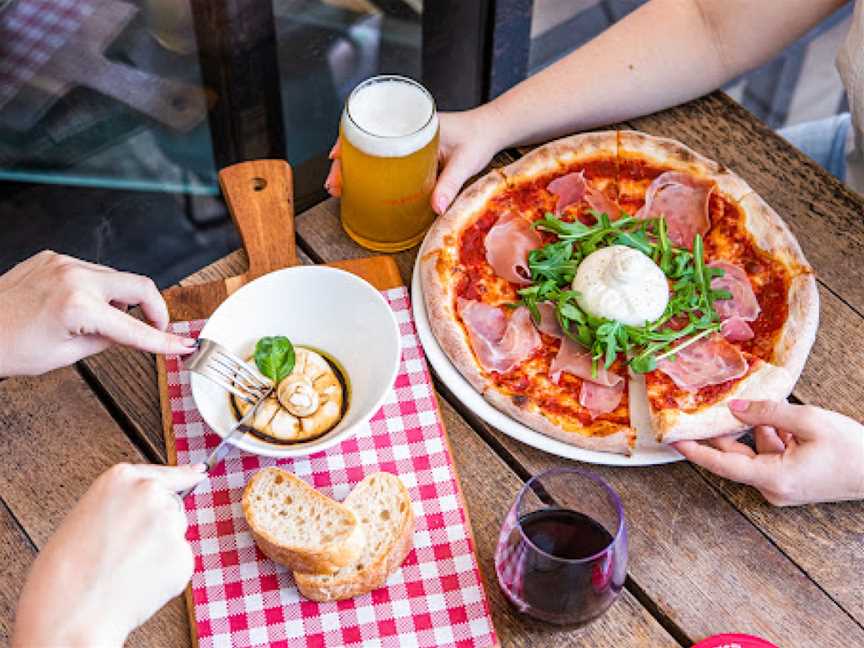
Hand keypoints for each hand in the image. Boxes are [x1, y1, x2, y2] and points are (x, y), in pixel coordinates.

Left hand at [0, 251, 194, 376]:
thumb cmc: (7, 347)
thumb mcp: (66, 355)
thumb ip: (106, 340)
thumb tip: (129, 335)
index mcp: (78, 307)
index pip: (135, 328)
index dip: (163, 341)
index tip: (182, 345)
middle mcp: (74, 277)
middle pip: (139, 285)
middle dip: (155, 309)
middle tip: (156, 328)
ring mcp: (64, 263)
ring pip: (117, 277)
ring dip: (124, 298)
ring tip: (110, 321)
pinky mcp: (54, 258)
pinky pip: (92, 271)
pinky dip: (100, 289)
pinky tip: (87, 306)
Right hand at [12, 463, 205, 647]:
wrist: (71, 613)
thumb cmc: (67, 571)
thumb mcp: (87, 515)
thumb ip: (124, 503)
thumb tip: (152, 505)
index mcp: (122, 479)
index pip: (165, 473)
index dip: (183, 475)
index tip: (199, 472)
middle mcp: (151, 495)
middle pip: (171, 507)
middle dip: (157, 527)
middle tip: (125, 553)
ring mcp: (170, 524)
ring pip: (175, 536)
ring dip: (160, 551)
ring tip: (123, 571)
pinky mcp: (184, 556)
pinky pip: (178, 563)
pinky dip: (164, 575)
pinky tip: (137, 584)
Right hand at [324, 104, 508, 215]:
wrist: (491, 131)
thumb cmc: (479, 137)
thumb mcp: (466, 162)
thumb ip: (450, 184)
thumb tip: (435, 207)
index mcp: (415, 123)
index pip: (373, 126)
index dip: (349, 140)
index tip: (336, 155)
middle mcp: (406, 129)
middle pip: (365, 141)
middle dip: (345, 161)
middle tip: (334, 183)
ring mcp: (406, 140)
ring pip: (371, 151)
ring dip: (354, 167)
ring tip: (340, 187)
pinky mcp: (411, 152)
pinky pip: (384, 158)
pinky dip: (370, 170)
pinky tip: (361, 185)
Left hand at [674, 400, 863, 505]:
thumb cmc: (854, 449)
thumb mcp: (808, 421)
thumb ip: (767, 413)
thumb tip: (735, 407)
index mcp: (774, 478)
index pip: (722, 465)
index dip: (695, 451)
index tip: (673, 439)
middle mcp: (773, 488)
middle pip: (736, 456)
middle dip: (725, 429)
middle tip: (707, 405)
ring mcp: (782, 487)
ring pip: (755, 451)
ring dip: (756, 428)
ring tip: (762, 405)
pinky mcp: (791, 481)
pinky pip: (770, 454)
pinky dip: (772, 435)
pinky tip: (781, 416)